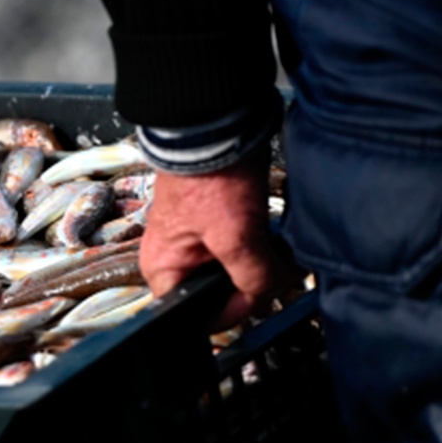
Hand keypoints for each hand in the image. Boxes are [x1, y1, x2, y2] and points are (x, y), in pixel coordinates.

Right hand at [139, 153, 290, 326]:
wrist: (214, 127)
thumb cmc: (210, 180)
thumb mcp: (235, 237)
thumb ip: (254, 277)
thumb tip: (271, 295)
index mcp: (163, 270)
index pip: (196, 315)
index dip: (232, 311)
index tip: (260, 295)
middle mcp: (175, 259)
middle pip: (217, 294)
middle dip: (250, 287)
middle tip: (276, 272)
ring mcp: (195, 240)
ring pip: (232, 272)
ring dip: (258, 267)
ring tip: (278, 254)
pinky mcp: (215, 223)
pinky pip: (239, 250)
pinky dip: (258, 248)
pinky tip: (273, 239)